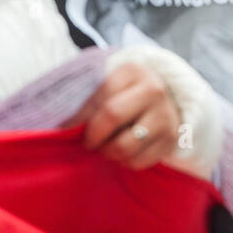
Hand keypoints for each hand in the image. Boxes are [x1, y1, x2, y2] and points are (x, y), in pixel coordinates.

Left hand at [62, 61, 181, 169]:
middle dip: (93, 135)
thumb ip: (86, 99)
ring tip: (106, 146)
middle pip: (113, 116)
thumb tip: (62, 126)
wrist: (164, 99)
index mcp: (133, 71)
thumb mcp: (107, 85)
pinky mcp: (170, 139)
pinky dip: (125, 161)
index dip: (80, 116)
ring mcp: (165, 115)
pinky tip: (124, 150)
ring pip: (125, 146)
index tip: (70, 126)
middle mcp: (154, 90)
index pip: (99, 96)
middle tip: (88, 141)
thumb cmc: (123, 93)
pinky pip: (138, 161)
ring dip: (108, 151)